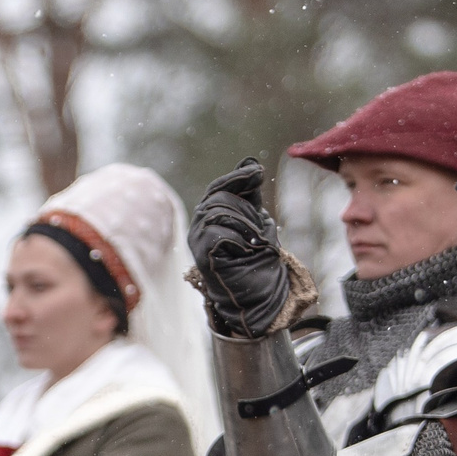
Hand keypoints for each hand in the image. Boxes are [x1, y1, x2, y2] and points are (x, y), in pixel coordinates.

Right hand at [189, 159, 293, 335]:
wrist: (259, 293)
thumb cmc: (257, 258)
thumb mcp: (257, 219)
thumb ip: (251, 195)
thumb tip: (250, 162)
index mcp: (210, 215)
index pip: (218, 188)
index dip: (236, 178)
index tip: (258, 173)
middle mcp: (199, 227)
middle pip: (218, 198)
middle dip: (245, 209)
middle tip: (259, 229)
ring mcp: (197, 241)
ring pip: (218, 213)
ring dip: (244, 225)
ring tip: (256, 242)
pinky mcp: (201, 256)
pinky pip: (217, 234)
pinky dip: (238, 239)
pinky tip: (247, 250)